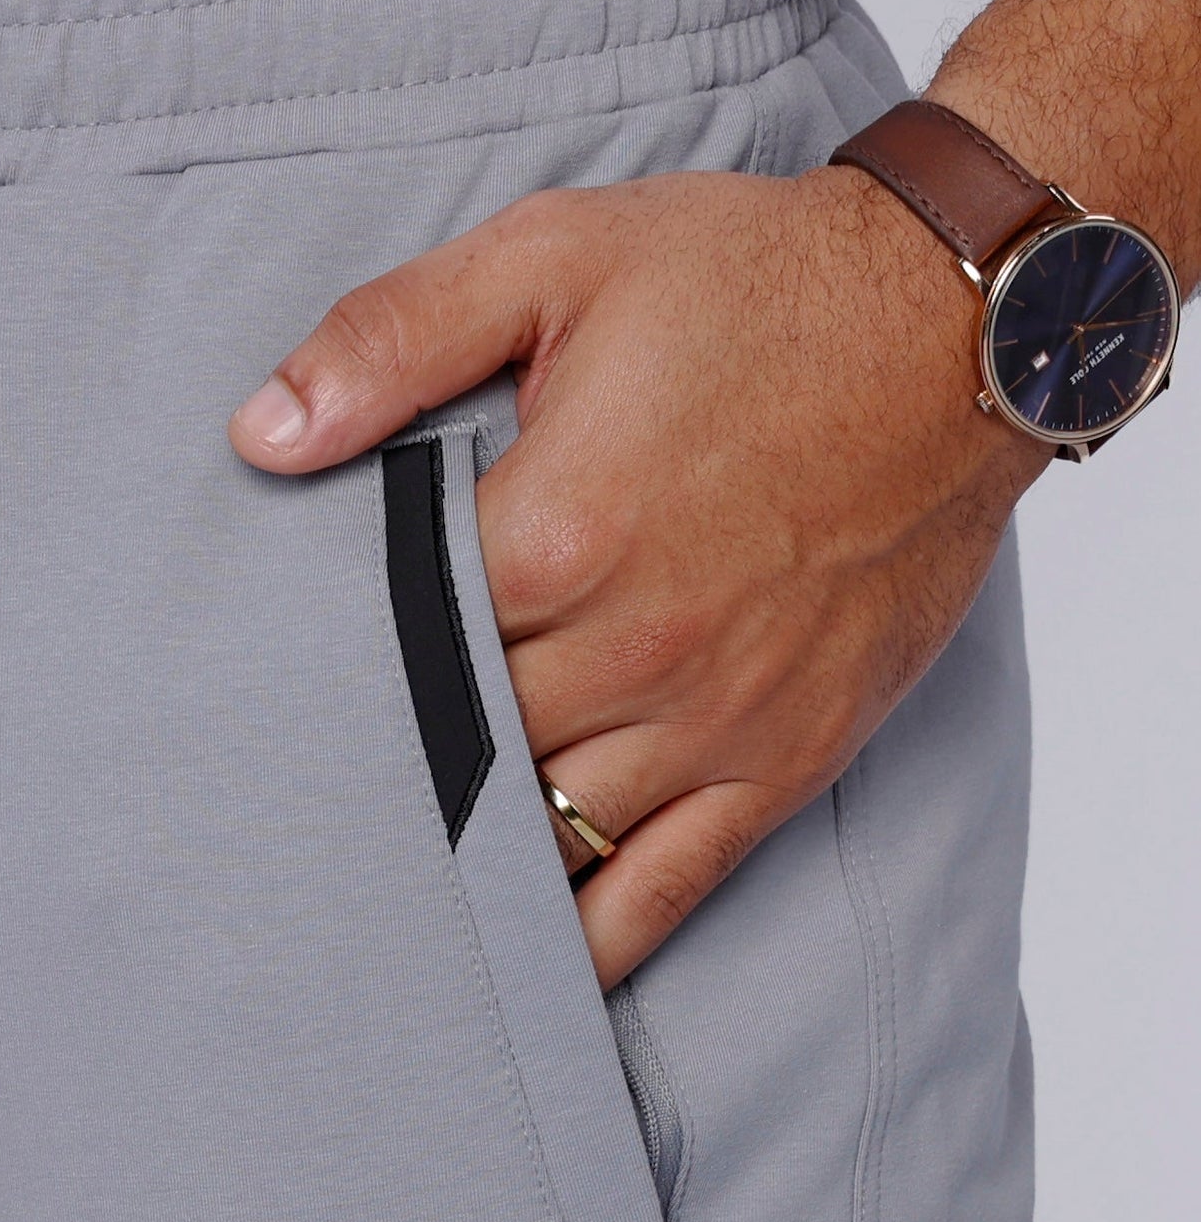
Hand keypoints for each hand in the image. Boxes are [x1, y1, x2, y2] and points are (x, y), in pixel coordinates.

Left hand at [230, 166, 1045, 987]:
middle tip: (302, 797)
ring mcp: (713, 721)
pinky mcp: (782, 761)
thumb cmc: (753, 286)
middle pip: (459, 750)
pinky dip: (589, 939)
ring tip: (381, 885)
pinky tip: (522, 963)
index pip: (391, 648)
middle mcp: (632, 649)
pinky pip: (665, 887)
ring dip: (463, 855)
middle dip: (387, 765)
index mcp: (555, 533)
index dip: (325, 671)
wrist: (960, 329)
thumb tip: (262, 434)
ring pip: (545, 835)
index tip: (275, 689)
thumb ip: (392, 340)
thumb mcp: (552, 258)